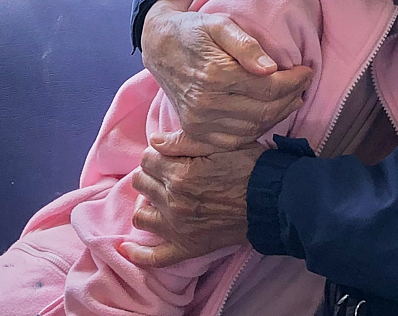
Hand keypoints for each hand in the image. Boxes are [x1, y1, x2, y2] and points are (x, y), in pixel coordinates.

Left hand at [119, 141, 264, 267]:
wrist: (271, 200)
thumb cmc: (249, 167)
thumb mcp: (221, 144)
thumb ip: (184, 141)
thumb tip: (154, 140)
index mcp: (180, 174)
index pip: (148, 159)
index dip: (158, 153)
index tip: (169, 154)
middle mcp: (173, 202)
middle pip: (141, 183)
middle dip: (151, 174)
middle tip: (167, 172)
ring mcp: (177, 228)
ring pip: (141, 215)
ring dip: (146, 204)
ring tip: (159, 197)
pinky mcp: (186, 247)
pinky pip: (154, 257)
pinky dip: (138, 253)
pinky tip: (126, 247)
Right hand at [138, 0, 312, 151]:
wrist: (161, 47)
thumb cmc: (194, 31)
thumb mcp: (220, 25)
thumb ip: (246, 45)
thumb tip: (270, 68)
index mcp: (215, 75)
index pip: (269, 87)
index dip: (294, 81)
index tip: (307, 71)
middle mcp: (206, 103)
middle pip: (264, 110)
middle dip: (291, 98)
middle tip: (304, 85)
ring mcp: (199, 121)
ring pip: (253, 127)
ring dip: (278, 115)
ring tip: (292, 99)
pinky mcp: (196, 131)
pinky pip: (236, 139)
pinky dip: (257, 129)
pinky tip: (269, 114)